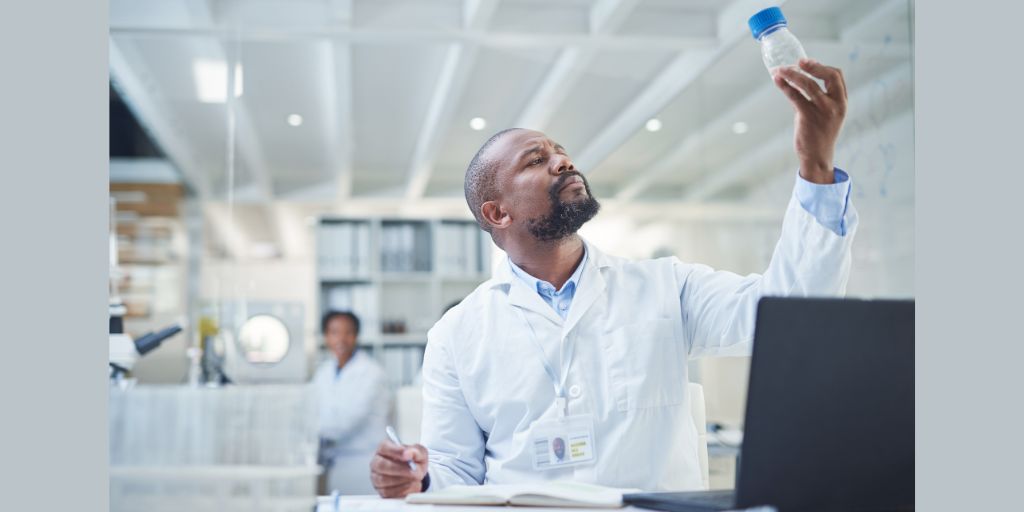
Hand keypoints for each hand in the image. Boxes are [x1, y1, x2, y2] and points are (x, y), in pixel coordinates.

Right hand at [370, 439, 428, 497]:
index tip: (407, 456)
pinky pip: (388, 492)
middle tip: (414, 471)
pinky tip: (410, 485)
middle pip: (382, 465)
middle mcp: (377, 462)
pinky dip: (402, 489)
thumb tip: (408, 454)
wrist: (416, 474)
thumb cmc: (414, 460)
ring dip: (402, 480)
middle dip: (400, 470)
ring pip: (384, 480)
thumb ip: (416, 451)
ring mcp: (376, 477)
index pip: (384, 447)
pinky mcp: (381, 490)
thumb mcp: (420, 452)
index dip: (396, 452)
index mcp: (384, 448)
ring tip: (414, 478)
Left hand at [772, 59, 847, 183]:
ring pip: (809, 84)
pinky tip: (777, 81)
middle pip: (829, 76)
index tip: (808, 62)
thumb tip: (795, 83)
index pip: (837, 76)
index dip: (822, 66)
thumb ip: (814, 98)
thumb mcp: (823, 114)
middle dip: (813, 66)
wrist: (817, 157)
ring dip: (793, 74)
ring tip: (780, 70)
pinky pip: (795, 96)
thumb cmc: (818, 134)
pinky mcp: (809, 116)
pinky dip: (785, 87)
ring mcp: (823, 110)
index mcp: (842, 102)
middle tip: (798, 61)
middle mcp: (836, 104)